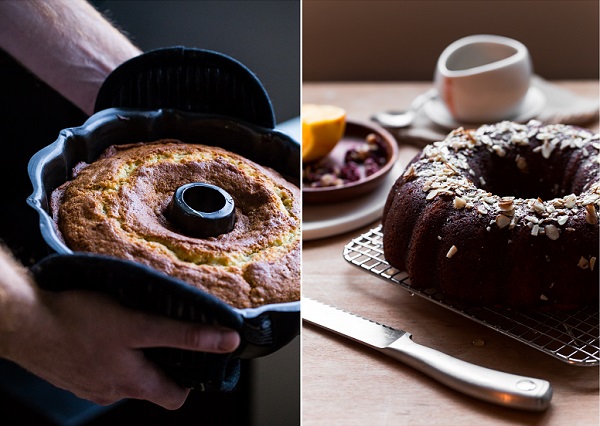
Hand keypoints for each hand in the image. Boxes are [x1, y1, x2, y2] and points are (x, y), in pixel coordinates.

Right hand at [0, 249, 239, 408]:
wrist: (23, 321)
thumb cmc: (77, 320)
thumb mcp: (139, 325)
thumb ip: (184, 336)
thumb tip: (228, 340)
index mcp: (132, 384)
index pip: (175, 398)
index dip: (191, 378)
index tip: (197, 354)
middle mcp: (112, 391)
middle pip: (151, 384)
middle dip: (163, 361)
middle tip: (165, 332)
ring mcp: (89, 384)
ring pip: (125, 375)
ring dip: (134, 355)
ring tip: (134, 326)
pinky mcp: (72, 372)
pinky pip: (101, 367)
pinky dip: (110, 354)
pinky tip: (104, 331)